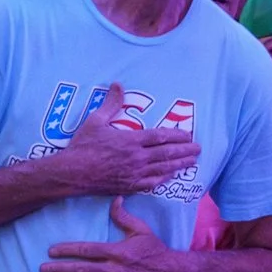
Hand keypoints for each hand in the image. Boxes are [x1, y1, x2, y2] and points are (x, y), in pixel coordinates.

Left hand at [41, 198, 171, 271]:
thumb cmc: (154, 249)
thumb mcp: (141, 229)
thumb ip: (124, 216)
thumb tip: (114, 199)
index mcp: (117, 251)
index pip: (86, 250)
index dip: (67, 250)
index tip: (51, 251)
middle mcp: (114, 270)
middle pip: (81, 269)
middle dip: (59, 269)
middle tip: (42, 269)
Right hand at [56, 83, 196, 196]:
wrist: (72, 173)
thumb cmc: (83, 146)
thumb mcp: (95, 121)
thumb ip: (111, 104)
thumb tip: (118, 84)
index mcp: (131, 140)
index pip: (160, 137)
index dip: (176, 136)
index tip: (188, 135)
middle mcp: (136, 158)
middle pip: (166, 154)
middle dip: (185, 151)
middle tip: (199, 148)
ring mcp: (134, 174)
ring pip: (163, 169)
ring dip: (180, 165)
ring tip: (193, 162)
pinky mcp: (129, 187)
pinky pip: (152, 183)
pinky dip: (164, 179)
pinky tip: (171, 176)